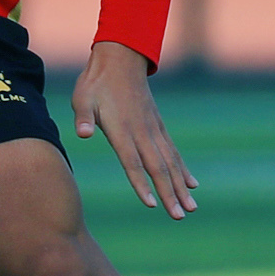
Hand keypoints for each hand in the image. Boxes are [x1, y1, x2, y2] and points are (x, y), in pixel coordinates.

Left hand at [71, 41, 197, 218]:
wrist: (120, 59)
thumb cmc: (95, 83)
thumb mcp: (82, 99)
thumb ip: (83, 118)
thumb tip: (83, 134)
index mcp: (122, 129)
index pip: (132, 162)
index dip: (141, 183)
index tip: (151, 204)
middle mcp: (142, 131)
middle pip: (157, 167)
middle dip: (169, 193)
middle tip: (180, 216)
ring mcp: (153, 129)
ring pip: (170, 162)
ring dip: (180, 186)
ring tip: (191, 208)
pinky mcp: (158, 126)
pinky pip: (173, 151)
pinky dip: (183, 169)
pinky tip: (192, 184)